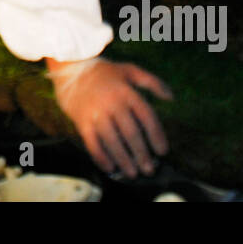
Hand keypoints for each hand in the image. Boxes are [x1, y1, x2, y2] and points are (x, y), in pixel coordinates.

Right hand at [48, 57, 171, 178]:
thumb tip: (171, 97)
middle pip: (131, 133)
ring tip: (133, 173)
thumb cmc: (105, 73)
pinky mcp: (82, 121)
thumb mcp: (130, 70)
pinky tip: (110, 167)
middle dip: (142, 154)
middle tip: (149, 170)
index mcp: (126, 92)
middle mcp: (112, 103)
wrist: (70, 70)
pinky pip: (92, 143)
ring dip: (124, 160)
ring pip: (112, 141)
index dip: (156, 135)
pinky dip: (101, 157)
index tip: (162, 151)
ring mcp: (96, 113)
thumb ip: (152, 82)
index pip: (146, 117)